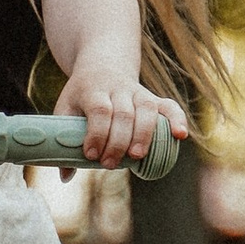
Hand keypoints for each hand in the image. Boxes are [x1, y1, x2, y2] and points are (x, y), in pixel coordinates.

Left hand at [64, 71, 188, 167]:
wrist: (102, 66)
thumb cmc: (82, 95)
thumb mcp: (65, 109)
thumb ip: (64, 140)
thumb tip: (65, 177)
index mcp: (94, 90)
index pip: (100, 110)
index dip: (98, 133)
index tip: (91, 155)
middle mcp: (118, 89)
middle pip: (124, 114)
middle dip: (118, 142)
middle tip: (109, 164)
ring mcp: (138, 92)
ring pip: (147, 109)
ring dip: (144, 135)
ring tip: (136, 156)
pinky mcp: (153, 98)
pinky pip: (169, 106)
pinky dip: (177, 119)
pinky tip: (180, 136)